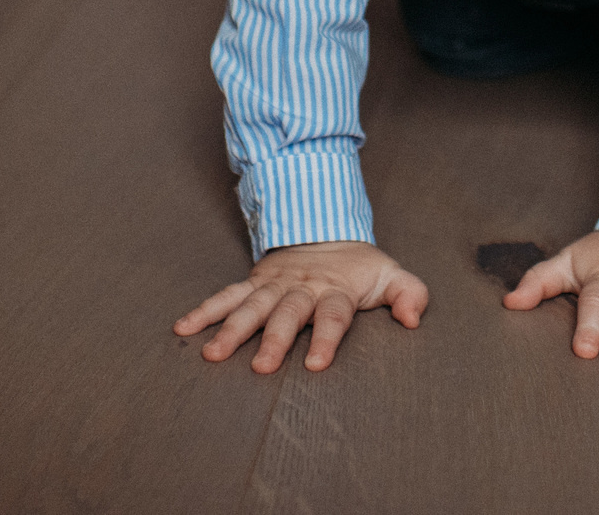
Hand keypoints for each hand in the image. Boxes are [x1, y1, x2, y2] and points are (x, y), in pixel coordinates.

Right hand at [175, 240, 428, 373]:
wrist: (324, 229)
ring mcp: (274, 285)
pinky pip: (226, 296)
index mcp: (335, 288)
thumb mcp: (390, 274)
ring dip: (232, 329)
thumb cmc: (359, 266)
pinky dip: (205, 310)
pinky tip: (184, 328)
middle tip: (261, 368)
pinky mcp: (253, 283)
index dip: (326, 338)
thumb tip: (414, 319)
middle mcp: (301, 287)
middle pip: (287, 314)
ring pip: (252, 306)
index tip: (316, 364)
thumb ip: (409, 294)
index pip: (333, 314)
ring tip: (213, 354)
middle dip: (274, 340)